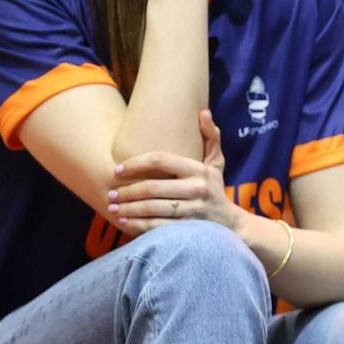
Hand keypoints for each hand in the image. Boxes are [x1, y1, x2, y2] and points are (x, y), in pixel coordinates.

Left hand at [108, 109, 240, 234]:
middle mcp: (197, 189)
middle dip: (127, 191)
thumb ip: (211, 137)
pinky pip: (157, 227)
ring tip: (112, 207)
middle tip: (111, 193)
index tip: (118, 169)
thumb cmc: (215, 190)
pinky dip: (137, 225)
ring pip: (152, 208)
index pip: (160, 160)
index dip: (135, 163)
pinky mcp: (188, 230)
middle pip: (153, 187)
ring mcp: (193, 211)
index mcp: (199, 170)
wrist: (231, 225)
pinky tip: (124, 222)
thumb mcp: (216, 164)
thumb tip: (203, 112)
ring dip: (128, 208)